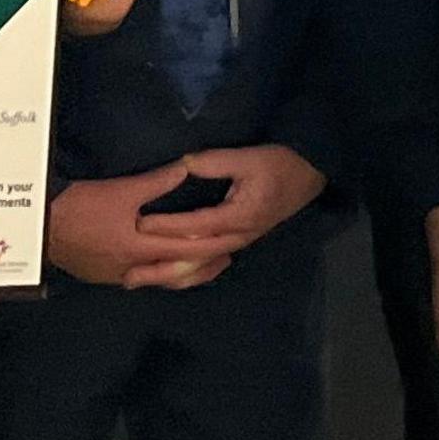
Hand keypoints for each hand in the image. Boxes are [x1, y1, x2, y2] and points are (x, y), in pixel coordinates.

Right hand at [48, 161, 245, 290]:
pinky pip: (141, 279)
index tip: (232, 241)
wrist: (39, 227)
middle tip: (226, 259)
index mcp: (139, 249)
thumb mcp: (120, 191)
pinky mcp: (104, 277)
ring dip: (182, 273)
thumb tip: (185, 170)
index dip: (210, 246)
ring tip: (200, 266)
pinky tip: (162, 267)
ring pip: (159, 280)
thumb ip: (155, 183)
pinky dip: (159, 274)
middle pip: (176, 273)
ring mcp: (117, 277)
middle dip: (203, 267)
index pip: (184, 250)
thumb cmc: (78, 207)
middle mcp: (132, 270)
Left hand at [132, 145, 328, 268]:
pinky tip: (168, 277)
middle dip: (162, 265)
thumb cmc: (278, 164)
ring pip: (202, 266)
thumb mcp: (248, 158)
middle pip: (195, 256)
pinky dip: (188, 273)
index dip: (168, 226)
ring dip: (171, 274)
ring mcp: (239, 242)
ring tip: (141, 281)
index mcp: (239, 217)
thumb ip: (214, 162)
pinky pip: (209, 264)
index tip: (141, 224)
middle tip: (130, 272)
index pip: (197, 225)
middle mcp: (238, 236)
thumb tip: (183, 165)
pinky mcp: (238, 241)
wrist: (309, 176)